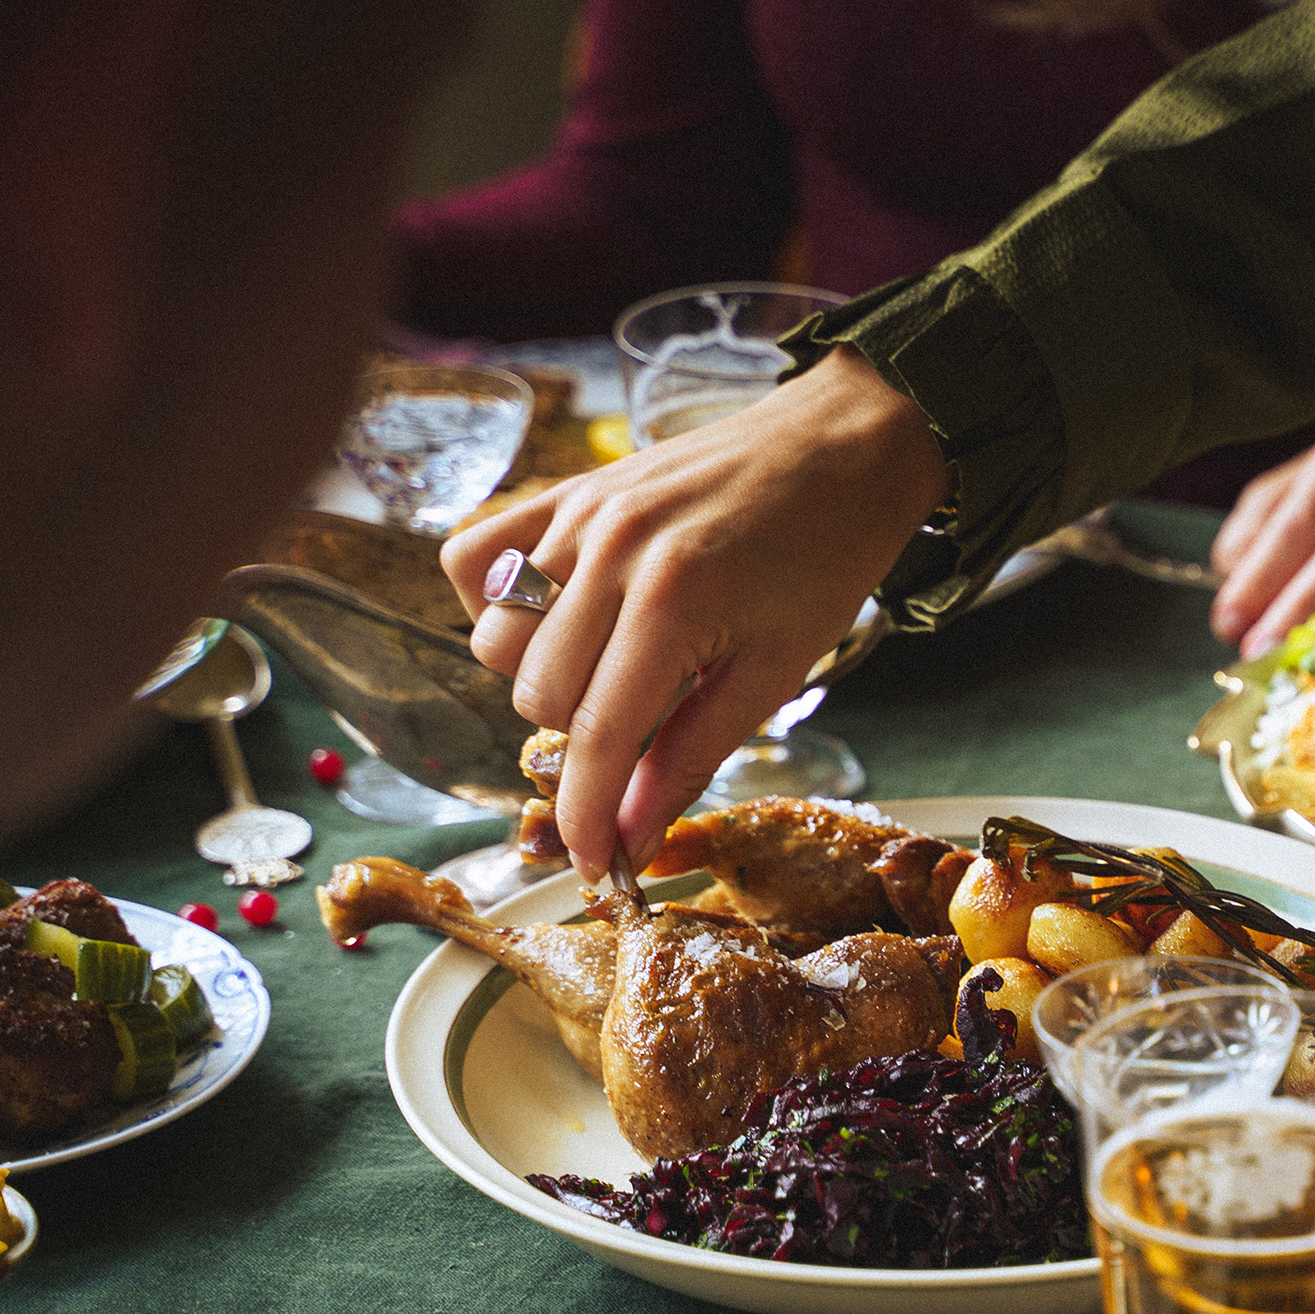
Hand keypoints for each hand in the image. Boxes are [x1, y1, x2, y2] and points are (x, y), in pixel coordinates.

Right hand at [441, 348, 949, 876]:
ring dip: (545, 676)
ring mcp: (577, 515)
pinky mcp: (564, 490)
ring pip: (496, 641)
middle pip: (536, 698)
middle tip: (650, 721)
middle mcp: (608, 554)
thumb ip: (690, 758)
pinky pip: (472, 560)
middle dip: (585, 739)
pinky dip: (498, 603)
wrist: (843, 446)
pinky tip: (562, 616)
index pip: (597, 739)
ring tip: (618, 662)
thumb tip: (628, 842)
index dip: (587, 817)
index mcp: (673, 604)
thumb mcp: (774, 672)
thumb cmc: (824, 558)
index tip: (592, 867)